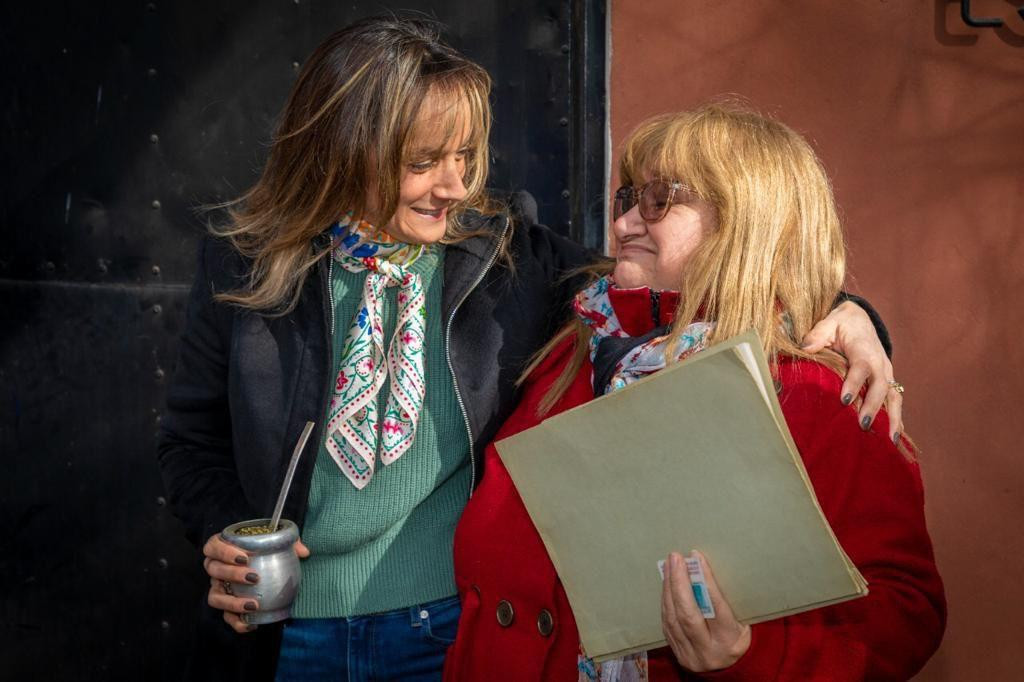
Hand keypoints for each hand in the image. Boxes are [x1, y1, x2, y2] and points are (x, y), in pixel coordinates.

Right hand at [203, 533, 310, 632]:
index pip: (213, 546)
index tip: (244, 557)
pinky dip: (237, 622)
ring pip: (215, 596)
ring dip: (232, 602)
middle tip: (254, 577)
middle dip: (232, 574)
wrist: (265, 567)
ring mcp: (219, 587)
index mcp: (222, 548)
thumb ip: (290, 543)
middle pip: (214, 570)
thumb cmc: (265, 550)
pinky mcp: (226, 606)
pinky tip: (252, 624)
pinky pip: (226, 617)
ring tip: (253, 604)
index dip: (224, 552)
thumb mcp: (276, 542)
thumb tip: (305, 553)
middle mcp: (216, 568)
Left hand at [661, 551, 749, 671]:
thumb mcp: (742, 622)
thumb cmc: (739, 638)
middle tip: (676, 558)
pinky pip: (667, 624)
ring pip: (673, 619)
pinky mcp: (677, 654)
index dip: (705, 581)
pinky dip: (666, 602)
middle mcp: (708, 651)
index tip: (697, 558)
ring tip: (669, 566)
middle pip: (688, 614)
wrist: (731, 670)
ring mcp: (690, 655)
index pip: (715, 607)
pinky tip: (666, 585)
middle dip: (679, 583)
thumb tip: (704, 568)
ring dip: (668, 589)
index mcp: (729, 641)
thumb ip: (726, 601)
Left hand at [801, 301, 902, 441]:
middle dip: (873, 406)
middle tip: (864, 425)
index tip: (844, 400)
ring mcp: (887, 373)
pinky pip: (895, 401)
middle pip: (880, 386)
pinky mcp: (888, 381)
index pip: (861, 367)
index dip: (854, 383)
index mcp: (864, 349)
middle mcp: (880, 363)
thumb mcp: (828, 323)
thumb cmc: (841, 324)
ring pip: (894, 396)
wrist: (860, 320)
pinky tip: (893, 438)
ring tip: (889, 440)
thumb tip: (805, 347)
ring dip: (893, 418)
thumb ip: (817, 334)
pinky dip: (897, 419)